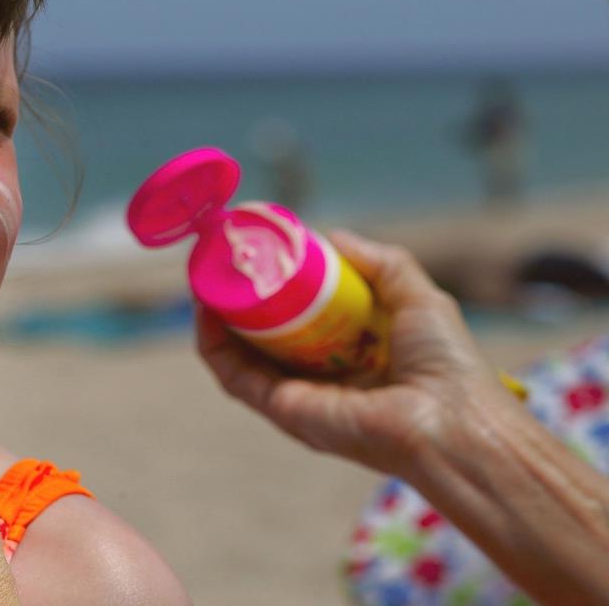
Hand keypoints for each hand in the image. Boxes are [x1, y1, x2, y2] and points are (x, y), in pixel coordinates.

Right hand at [196, 230, 523, 478]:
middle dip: (238, 301)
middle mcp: (320, 381)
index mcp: (351, 358)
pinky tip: (207, 309)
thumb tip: (332, 236)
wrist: (453, 423)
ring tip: (206, 278)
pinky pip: (235, 376)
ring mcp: (298, 398)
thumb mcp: (417, 296)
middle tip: (222, 263)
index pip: (301, 322)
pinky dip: (214, 345)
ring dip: (216, 318)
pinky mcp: (283, 411)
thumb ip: (380, 264)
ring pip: (240, 355)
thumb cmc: (447, 366)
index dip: (276, 290)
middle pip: (263, 337)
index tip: (259, 256)